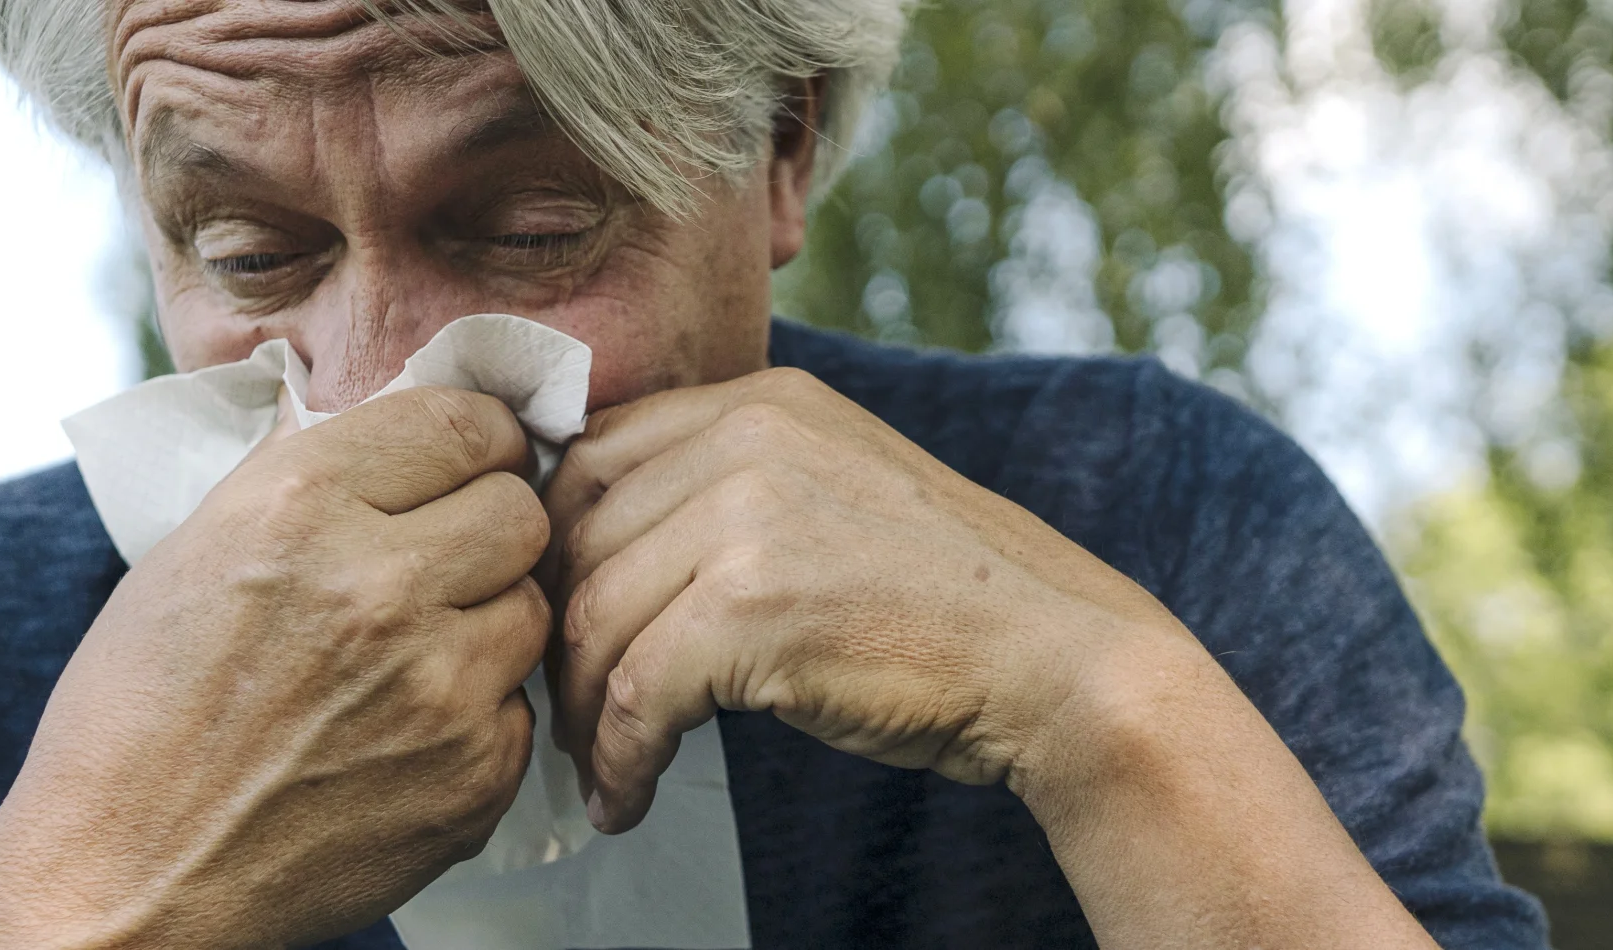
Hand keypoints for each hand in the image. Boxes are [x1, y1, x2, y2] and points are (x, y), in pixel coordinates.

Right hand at [0, 388, 548, 949]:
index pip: (465, 422)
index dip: (479, 440)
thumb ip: (300, 479)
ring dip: (485, 623)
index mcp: (299, 507)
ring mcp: (437, 686)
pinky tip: (399, 734)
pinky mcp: (471, 774)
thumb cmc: (135, 718)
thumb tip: (383, 416)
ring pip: (530, 608)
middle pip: (520, 511)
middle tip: (443, 561)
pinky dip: (475, 718)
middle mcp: (379, 586)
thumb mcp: (191, 554)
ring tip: (406, 658)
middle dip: (488, 528)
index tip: (473, 461)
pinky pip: (517, 709)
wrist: (126, 879)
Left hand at [543, 369, 1440, 947]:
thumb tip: (612, 546)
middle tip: (569, 707)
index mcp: (764, 402)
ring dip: (583, 711)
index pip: (594, 454)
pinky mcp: (752, 608)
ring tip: (600, 764)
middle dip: (560, 634)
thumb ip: (735, 486)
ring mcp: (749, 515)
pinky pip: (635, 692)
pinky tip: (629, 796)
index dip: (555, 545)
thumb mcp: (835, 491)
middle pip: (578, 535)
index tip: (561, 619)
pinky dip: (619, 757)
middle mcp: (749, 436)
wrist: (1057, 659)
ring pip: (596, 618)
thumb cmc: (947, 602)